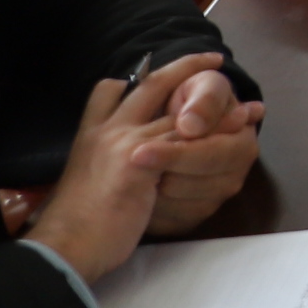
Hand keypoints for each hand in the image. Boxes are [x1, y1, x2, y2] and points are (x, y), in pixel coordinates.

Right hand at [27, 55, 239, 282]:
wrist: (62, 247)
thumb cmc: (73, 226)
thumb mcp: (87, 183)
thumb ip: (107, 163)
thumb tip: (123, 167)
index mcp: (89, 135)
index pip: (107, 90)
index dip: (133, 77)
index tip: (160, 68)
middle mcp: (105, 130)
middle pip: (150, 84)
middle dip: (184, 68)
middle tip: (213, 60)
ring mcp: (122, 142)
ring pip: (177, 113)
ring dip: (215, 110)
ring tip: (246, 108)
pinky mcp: (139, 161)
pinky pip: (185, 141)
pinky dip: (215, 135)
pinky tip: (237, 133)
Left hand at [143, 65, 266, 236]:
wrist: (186, 119)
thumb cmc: (195, 99)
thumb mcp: (204, 85)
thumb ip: (204, 99)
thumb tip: (191, 125)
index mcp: (243, 144)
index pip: (211, 156)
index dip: (176, 155)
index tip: (138, 153)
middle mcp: (235, 177)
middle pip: (195, 186)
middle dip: (161, 174)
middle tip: (129, 164)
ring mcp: (215, 198)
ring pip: (180, 208)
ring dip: (153, 192)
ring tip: (136, 172)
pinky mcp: (194, 216)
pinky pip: (171, 223)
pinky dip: (151, 210)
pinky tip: (138, 189)